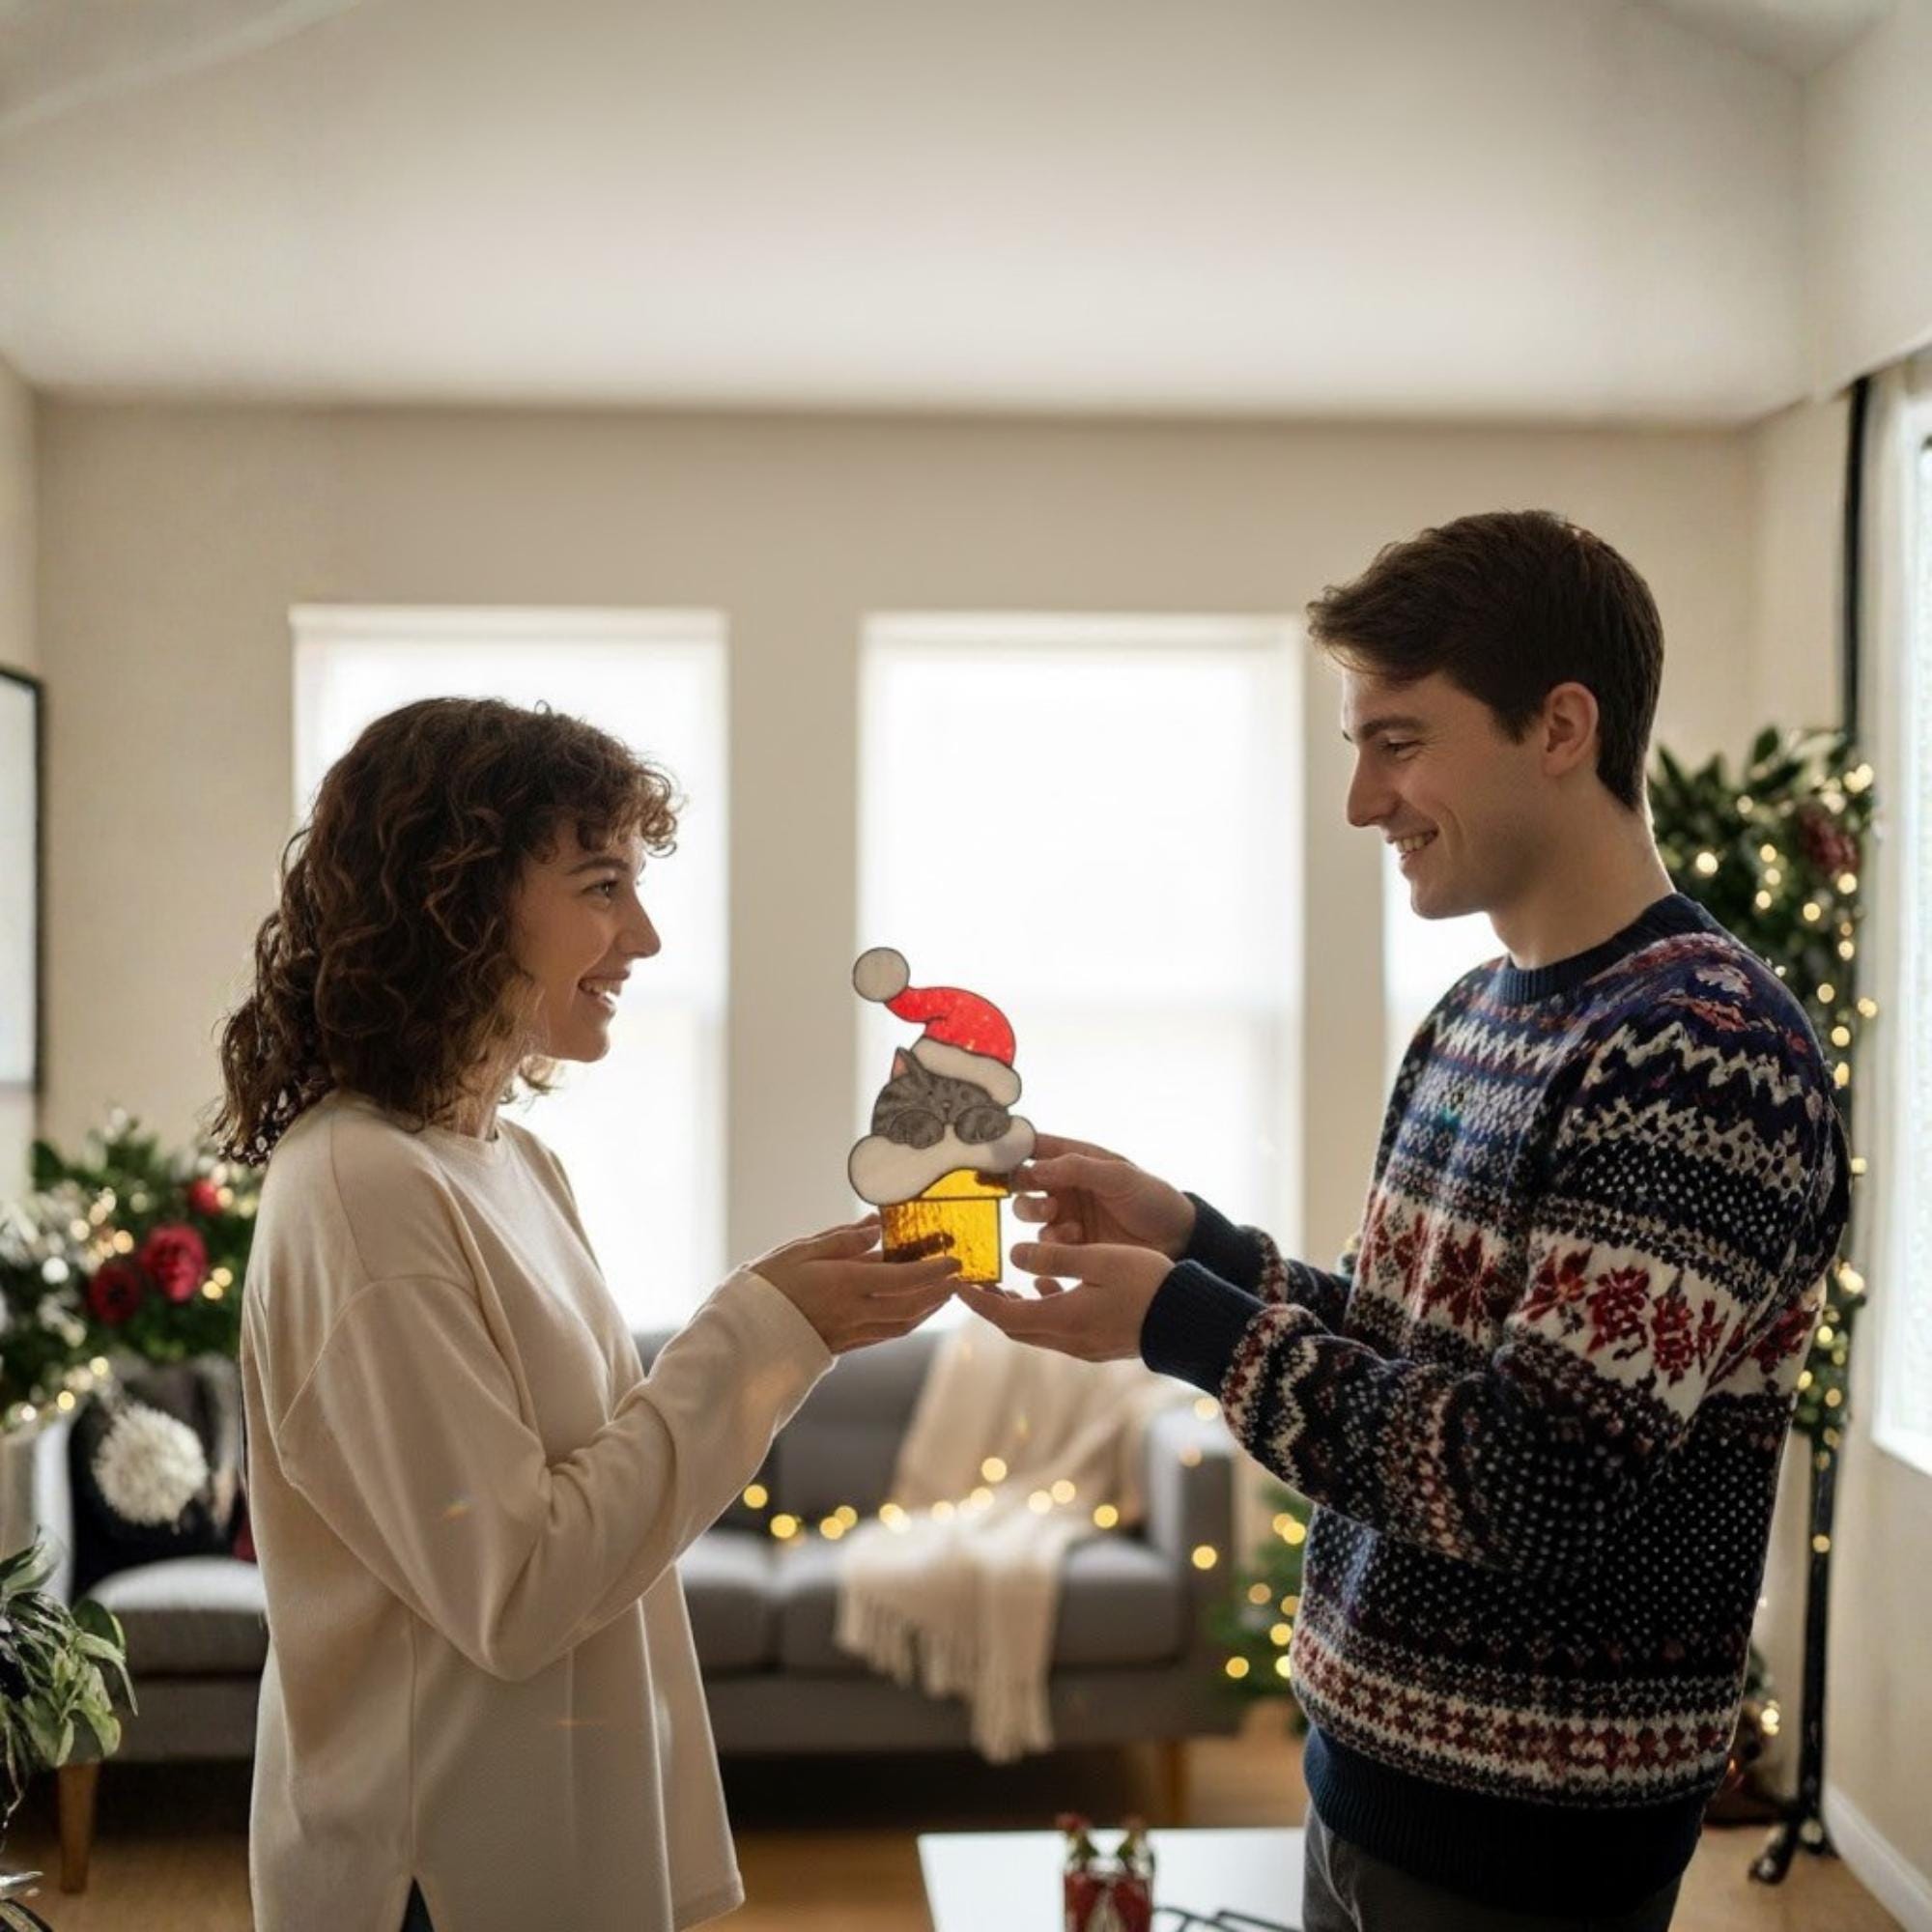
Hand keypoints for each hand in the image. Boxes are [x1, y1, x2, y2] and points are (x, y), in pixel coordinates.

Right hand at [752, 1217, 961, 1355]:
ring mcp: (851, 1333)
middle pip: (912, 1304)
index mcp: (844, 1284)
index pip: (902, 1278)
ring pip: (904, 1323)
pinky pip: (887, 1334)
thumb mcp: (801, 1251)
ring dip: (929, 1308)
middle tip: (961, 1274)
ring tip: (946, 1290)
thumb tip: (876, 1226)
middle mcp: (854, 1312)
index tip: (955, 1259)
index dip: (933, 1270)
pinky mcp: (846, 1345)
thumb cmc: (768, 1285)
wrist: (743, 1334)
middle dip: (940, 1290)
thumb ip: (843, 1240)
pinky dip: (909, 1321)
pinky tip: (915, 1310)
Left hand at [955, 1239, 1173, 1361]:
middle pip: (1016, 1326)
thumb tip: (1015, 1255)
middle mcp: (1068, 1340)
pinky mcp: (1100, 1345)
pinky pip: (1058, 1330)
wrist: (1190, 1322)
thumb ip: (1055, 1259)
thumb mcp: (1100, 1260)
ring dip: (1016, 1308)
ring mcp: (1085, 1346)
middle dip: (991, 1305)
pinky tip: (1048, 1288)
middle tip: (974, 1282)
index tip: (956, 1284)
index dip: (977, 1300)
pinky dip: (1043, 1309)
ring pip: (1036, 1330)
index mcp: (1062, 1319)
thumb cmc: (1149, 1285)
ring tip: (1005, 1282)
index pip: (1004, 1313)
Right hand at [1010, 1135, 1195, 1260]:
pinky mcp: (1070, 1244)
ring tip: (1057, 1216)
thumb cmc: (1151, 1198)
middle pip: (1022, 1181)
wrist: (1176, 1240)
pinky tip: (1075, 1238)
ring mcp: (1064, 1215)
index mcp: (1075, 1159)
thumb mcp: (1119, 1176)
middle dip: (1021, 1186)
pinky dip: (1053, 1240)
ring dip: (1035, 1213)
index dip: (1012, 1146)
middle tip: (1037, 1192)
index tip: (994, 1151)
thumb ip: (1078, 1168)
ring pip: (1028, 1211)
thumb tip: (1035, 1167)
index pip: (1035, 1146)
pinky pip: (1045, 1242)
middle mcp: (1064, 1185)